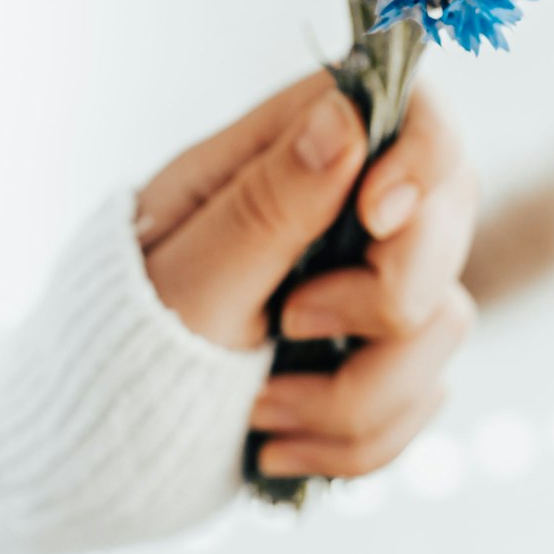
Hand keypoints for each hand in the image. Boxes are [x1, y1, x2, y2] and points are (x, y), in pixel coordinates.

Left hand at [136, 71, 477, 479]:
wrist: (105, 431)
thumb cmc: (125, 331)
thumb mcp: (187, 273)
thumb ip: (269, 201)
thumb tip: (345, 116)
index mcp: (292, 152)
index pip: (411, 110)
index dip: (422, 157)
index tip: (376, 221)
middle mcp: (348, 206)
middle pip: (448, 218)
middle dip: (387, 298)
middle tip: (291, 326)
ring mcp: (372, 279)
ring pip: (445, 317)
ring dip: (361, 391)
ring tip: (264, 412)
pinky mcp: (381, 350)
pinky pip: (425, 392)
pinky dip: (357, 437)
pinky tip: (278, 443)